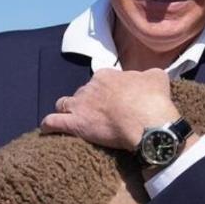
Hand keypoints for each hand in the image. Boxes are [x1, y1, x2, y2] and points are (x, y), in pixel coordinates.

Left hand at [40, 68, 178, 150]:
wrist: (147, 122)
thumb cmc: (153, 100)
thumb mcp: (157, 78)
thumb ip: (148, 75)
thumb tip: (147, 77)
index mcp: (108, 75)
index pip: (101, 80)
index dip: (107, 91)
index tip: (114, 100)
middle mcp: (90, 87)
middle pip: (83, 92)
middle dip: (87, 101)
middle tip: (99, 114)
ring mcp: (80, 105)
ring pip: (64, 103)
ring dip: (66, 110)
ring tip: (71, 119)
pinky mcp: (74, 124)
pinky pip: (53, 122)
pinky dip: (49, 124)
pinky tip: (48, 128)